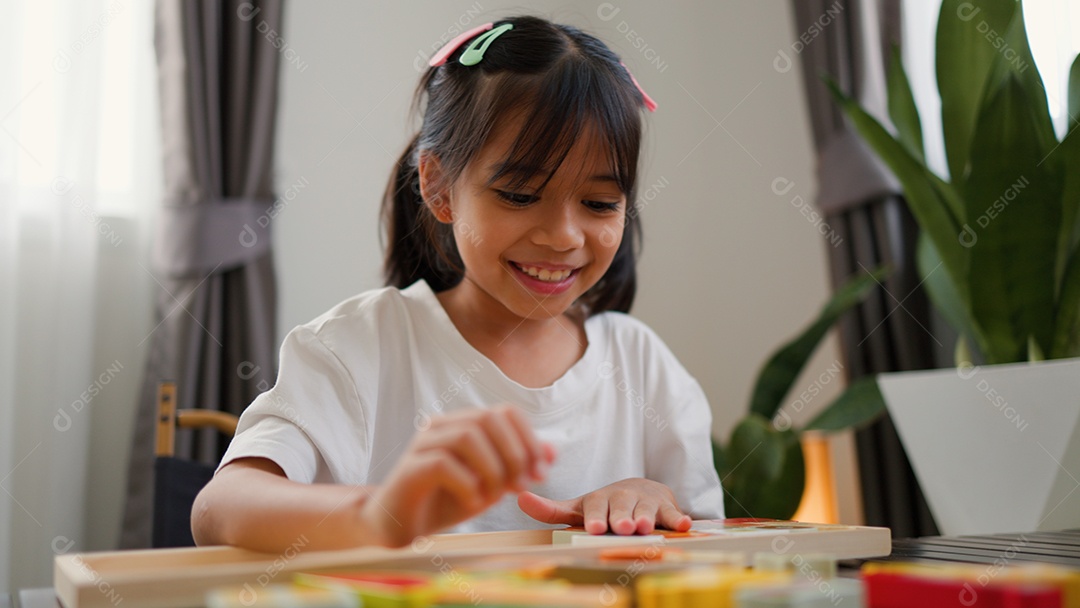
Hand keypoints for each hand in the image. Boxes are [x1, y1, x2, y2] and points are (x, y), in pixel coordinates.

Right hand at [360, 405, 554, 546]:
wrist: (401, 525)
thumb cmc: (446, 500)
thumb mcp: (492, 483)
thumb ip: (519, 466)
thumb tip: (553, 451)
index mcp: (463, 424)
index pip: (505, 412)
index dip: (529, 440)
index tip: (541, 473)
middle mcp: (442, 426)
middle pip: (488, 418)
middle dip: (514, 454)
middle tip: (520, 487)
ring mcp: (422, 444)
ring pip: (467, 436)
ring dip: (492, 469)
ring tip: (494, 496)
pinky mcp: (409, 469)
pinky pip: (444, 463)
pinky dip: (468, 485)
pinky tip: (472, 503)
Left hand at [518, 478, 691, 534]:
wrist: (639, 490)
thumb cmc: (603, 506)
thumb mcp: (578, 508)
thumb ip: (550, 509)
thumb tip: (518, 498)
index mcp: (599, 499)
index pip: (595, 506)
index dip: (595, 516)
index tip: (594, 527)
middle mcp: (622, 497)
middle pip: (621, 507)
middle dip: (620, 517)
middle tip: (620, 527)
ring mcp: (645, 501)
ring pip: (646, 509)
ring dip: (646, 517)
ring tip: (644, 527)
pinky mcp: (667, 506)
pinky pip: (674, 513)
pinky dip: (678, 519)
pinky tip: (684, 525)